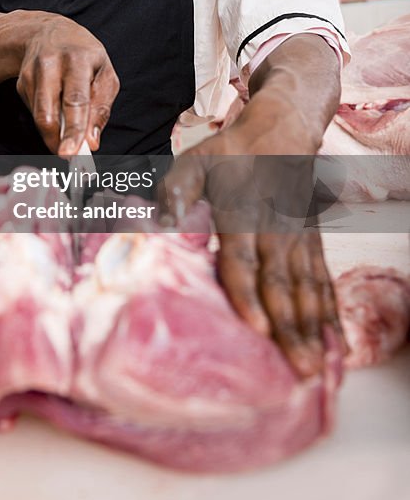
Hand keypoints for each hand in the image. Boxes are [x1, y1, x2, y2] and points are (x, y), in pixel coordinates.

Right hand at [16, 16, 119, 155]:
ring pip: (39, 116)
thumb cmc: (83, 56)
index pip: (75, 100)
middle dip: (57, 140)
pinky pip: (34, 112)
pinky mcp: (21, 82)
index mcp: (78, 58)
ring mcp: (32, 72)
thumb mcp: (104, 73)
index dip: (73, 129)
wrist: (48, 32)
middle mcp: (51, 63)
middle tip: (68, 157)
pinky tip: (56, 109)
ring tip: (66, 139)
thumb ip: (101, 108)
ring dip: (53, 134)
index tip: (71, 152)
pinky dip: (47, 120)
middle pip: (48, 111)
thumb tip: (91, 142)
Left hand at [156, 134, 346, 376]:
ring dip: (310, 329)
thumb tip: (165, 220)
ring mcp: (299, 237)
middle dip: (288, 328)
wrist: (283, 131)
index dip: (249, 294)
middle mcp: (275, 228)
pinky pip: (322, 281)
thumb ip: (177, 189)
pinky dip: (330, 313)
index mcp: (241, 211)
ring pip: (306, 287)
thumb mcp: (195, 160)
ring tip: (313, 366)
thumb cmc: (230, 153)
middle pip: (281, 283)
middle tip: (294, 368)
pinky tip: (334, 344)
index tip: (257, 328)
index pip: (244, 259)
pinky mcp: (312, 242)